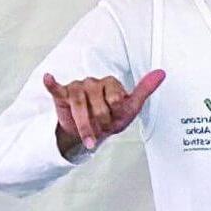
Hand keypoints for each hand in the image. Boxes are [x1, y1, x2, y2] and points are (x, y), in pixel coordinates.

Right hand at [45, 69, 164, 154]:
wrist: (91, 133)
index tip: (115, 121)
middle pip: (97, 103)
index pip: (115, 97)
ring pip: (79, 104)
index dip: (114, 113)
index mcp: (111, 83)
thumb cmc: (110, 118)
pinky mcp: (62, 95)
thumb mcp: (130, 107)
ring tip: (89, 137)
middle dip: (100, 122)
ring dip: (84, 125)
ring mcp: (77, 87)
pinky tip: (49, 77)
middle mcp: (93, 82)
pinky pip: (56, 88)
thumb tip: (161, 73)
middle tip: (101, 130)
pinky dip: (52, 83)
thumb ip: (144, 90)